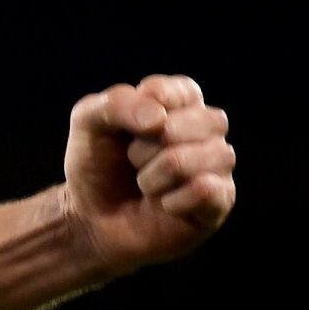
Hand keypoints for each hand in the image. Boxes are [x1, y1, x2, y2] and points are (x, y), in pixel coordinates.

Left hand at [64, 73, 235, 273]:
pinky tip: (162, 205)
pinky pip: (207, 189)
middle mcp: (206, 131)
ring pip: (213, 154)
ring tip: (143, 184)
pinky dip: (172, 199)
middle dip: (152, 144)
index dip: (152, 108)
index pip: (185, 90)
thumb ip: (117, 104)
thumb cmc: (96, 165)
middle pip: (206, 121)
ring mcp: (217, 166)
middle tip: (131, 160)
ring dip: (158, 174)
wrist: (89, 219)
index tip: (123, 127)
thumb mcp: (88, 123)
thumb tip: (159, 120)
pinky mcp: (220, 201)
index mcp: (180, 104)